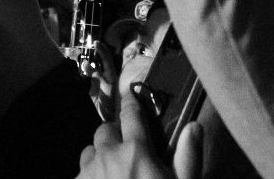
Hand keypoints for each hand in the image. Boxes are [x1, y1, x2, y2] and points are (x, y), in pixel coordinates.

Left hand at [77, 88, 201, 178]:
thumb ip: (188, 157)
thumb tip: (194, 127)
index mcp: (136, 151)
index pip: (132, 115)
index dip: (133, 105)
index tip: (132, 101)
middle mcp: (108, 155)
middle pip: (105, 131)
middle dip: (115, 137)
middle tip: (127, 152)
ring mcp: (87, 172)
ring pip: (89, 151)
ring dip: (100, 157)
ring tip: (113, 174)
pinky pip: (80, 174)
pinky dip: (89, 177)